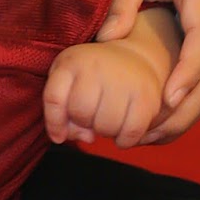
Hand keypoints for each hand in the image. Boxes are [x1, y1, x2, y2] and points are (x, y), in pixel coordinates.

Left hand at [44, 41, 163, 148]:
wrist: (134, 58)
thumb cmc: (94, 76)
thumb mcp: (70, 82)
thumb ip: (64, 112)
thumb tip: (86, 138)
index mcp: (72, 61)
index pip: (54, 98)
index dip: (53, 123)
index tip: (58, 136)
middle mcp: (96, 66)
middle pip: (81, 113)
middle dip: (84, 123)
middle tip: (93, 117)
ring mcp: (123, 79)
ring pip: (105, 126)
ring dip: (105, 132)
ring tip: (108, 120)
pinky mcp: (146, 95)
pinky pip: (131, 132)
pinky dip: (125, 140)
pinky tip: (122, 133)